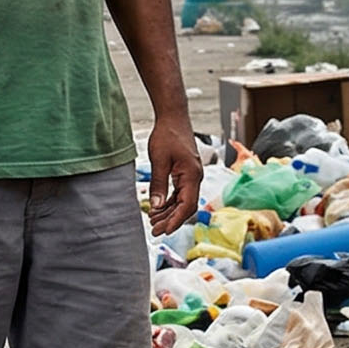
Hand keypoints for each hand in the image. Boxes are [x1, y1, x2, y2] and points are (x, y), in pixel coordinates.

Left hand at [144, 114, 203, 235]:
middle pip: (186, 206)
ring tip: (153, 221)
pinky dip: (169, 202)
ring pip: (182, 201)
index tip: (164, 230)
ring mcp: (191, 175)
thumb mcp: (159, 160)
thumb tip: (156, 206)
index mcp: (192, 175)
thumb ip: (158, 184)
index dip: (175, 220)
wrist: (173, 117)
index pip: (187, 205)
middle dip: (170, 220)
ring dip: (169, 212)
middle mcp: (195, 177)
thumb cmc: (167, 135)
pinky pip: (180, 193)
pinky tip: (158, 208)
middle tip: (154, 230)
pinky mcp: (186, 173)